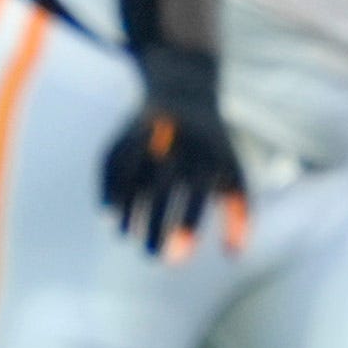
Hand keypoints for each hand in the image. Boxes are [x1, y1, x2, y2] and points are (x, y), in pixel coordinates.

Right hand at [102, 46, 247, 257]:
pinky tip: (109, 217)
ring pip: (132, 176)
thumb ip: (240, 213)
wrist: (184, 88)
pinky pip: (111, 162)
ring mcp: (148, 134)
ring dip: (127, 210)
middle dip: (155, 225)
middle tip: (151, 258)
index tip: (177, 259)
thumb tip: (235, 256)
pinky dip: (107, 188)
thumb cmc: (214, 147)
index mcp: (208, 153)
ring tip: (125, 238)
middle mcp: (176, 142)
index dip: (186, 226)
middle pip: (162, 189)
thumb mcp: (233, 171)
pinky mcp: (124, 131)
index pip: (196, 195)